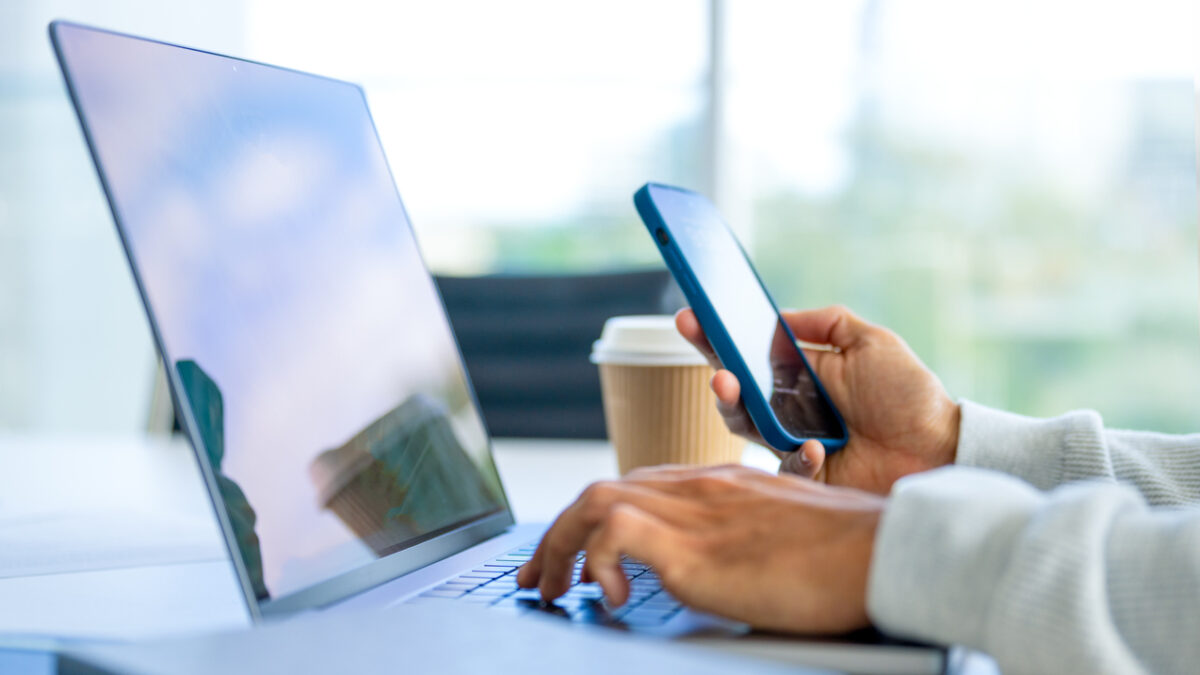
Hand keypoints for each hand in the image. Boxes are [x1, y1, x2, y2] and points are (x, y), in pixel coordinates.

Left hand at [516, 464, 883, 633]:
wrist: (884, 552)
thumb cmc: (850, 554)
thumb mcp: (786, 536)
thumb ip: (748, 541)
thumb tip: (729, 570)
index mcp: (720, 484)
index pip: (638, 484)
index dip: (596, 518)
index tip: (576, 553)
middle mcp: (700, 489)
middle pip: (605, 489)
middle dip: (558, 533)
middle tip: (540, 576)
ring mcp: (694, 512)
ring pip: (595, 501)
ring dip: (559, 546)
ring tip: (552, 589)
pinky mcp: (695, 548)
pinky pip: (614, 532)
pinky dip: (595, 560)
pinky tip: (611, 597)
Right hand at [676, 306, 958, 493]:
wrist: (940, 449)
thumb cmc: (909, 396)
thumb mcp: (872, 342)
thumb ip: (827, 323)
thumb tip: (781, 315)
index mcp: (800, 375)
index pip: (748, 353)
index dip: (717, 337)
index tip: (692, 317)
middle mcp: (789, 409)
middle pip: (736, 392)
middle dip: (717, 374)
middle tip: (715, 365)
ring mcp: (792, 444)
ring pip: (744, 429)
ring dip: (735, 408)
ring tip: (734, 388)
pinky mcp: (805, 479)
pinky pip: (784, 468)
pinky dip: (797, 457)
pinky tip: (816, 448)